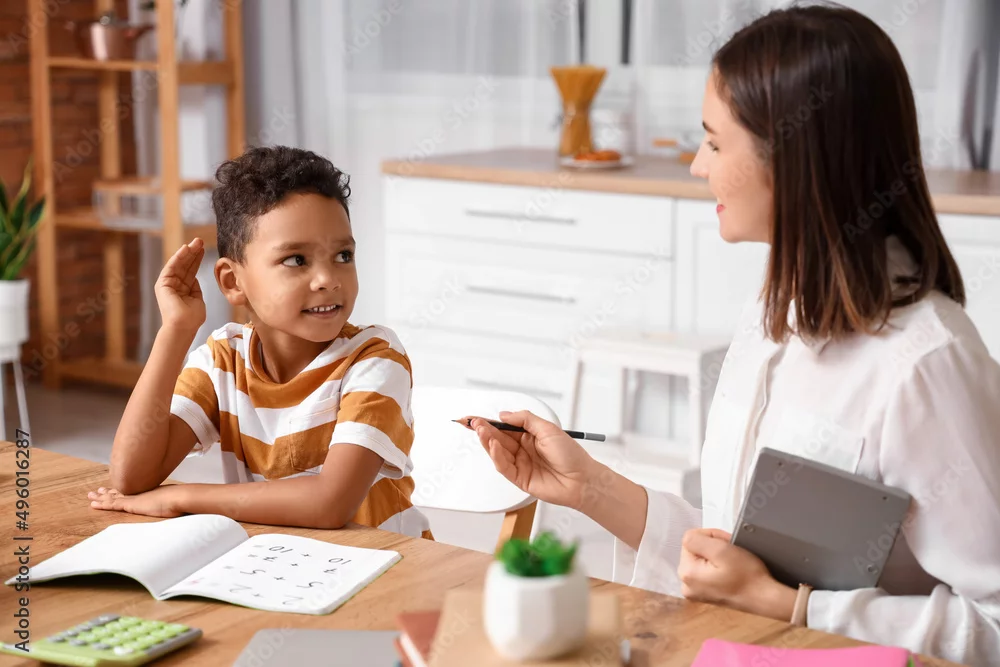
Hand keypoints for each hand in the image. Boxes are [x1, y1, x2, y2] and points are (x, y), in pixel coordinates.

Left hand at [88, 486, 184, 518]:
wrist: (180, 497)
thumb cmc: (180, 501)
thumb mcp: (174, 501)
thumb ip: (171, 502)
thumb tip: (176, 506)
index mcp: (149, 492)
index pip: (132, 491)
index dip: (122, 490)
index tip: (114, 488)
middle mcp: (139, 493)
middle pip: (120, 491)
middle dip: (108, 491)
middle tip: (98, 490)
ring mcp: (134, 498)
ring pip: (112, 497)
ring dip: (100, 497)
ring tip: (91, 496)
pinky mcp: (130, 504)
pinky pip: (112, 504)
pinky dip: (102, 504)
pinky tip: (93, 505)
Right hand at [155, 238, 205, 332]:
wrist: (184, 326)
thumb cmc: (192, 318)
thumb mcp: (197, 299)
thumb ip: (195, 288)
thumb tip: (194, 278)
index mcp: (183, 289)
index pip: (190, 271)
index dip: (197, 260)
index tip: (204, 249)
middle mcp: (174, 285)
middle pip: (185, 265)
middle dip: (193, 253)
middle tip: (201, 241)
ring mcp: (168, 284)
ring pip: (179, 264)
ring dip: (188, 252)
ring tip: (197, 242)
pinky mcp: (162, 284)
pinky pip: (171, 267)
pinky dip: (178, 257)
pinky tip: (186, 249)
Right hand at [468, 410, 597, 510]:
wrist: (582, 479)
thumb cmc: (570, 454)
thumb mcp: (548, 428)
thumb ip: (525, 420)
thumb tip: (504, 415)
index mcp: (530, 436)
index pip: (504, 427)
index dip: (489, 422)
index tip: (475, 417)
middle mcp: (523, 449)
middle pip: (498, 438)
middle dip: (483, 429)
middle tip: (471, 422)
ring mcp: (520, 464)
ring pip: (498, 451)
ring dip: (487, 440)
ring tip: (480, 430)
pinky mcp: (519, 478)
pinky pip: (504, 466)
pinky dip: (496, 455)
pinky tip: (492, 445)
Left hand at [678, 528, 796, 620]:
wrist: (764, 598)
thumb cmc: (747, 576)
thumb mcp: (721, 550)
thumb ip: (698, 539)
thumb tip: (689, 538)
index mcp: (686, 573)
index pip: (691, 539)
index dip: (711, 537)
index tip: (726, 545)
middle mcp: (686, 584)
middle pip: (695, 549)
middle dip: (713, 547)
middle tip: (731, 554)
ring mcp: (695, 591)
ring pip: (702, 559)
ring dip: (717, 556)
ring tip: (732, 564)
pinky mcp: (705, 593)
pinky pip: (707, 570)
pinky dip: (718, 567)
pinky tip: (730, 572)